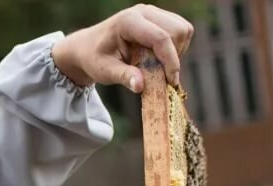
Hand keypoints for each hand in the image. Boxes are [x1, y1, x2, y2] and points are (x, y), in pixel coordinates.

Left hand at [51, 4, 193, 92]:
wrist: (88, 47)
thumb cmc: (94, 59)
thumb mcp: (104, 71)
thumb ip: (123, 77)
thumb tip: (140, 86)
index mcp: (128, 22)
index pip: (160, 38)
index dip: (170, 60)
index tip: (171, 81)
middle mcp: (144, 12)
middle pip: (177, 31)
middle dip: (174, 56)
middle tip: (161, 75)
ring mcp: (153, 12)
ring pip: (184, 30)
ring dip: (178, 52)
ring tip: (158, 66)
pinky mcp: (160, 18)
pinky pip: (181, 31)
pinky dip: (177, 47)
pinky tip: (160, 58)